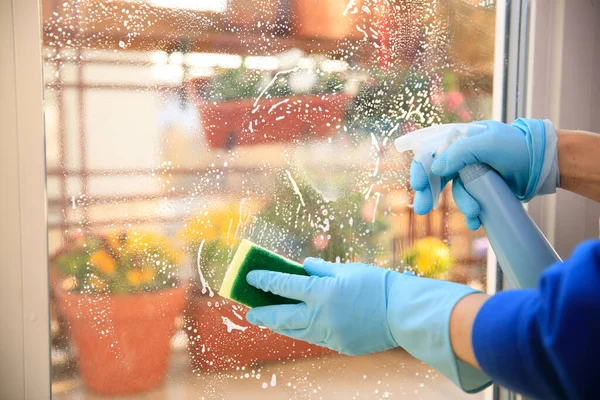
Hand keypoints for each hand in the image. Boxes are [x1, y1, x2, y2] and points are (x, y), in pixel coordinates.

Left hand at [246, 258, 490, 391]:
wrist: (403, 312)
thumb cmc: (377, 285)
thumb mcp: (348, 270)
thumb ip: (322, 270)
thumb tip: (303, 267)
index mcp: (321, 292)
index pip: (283, 285)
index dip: (264, 280)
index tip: (250, 277)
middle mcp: (320, 315)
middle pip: (281, 316)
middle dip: (262, 313)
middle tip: (249, 312)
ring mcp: (329, 334)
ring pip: (296, 331)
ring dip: (280, 326)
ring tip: (269, 321)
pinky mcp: (339, 345)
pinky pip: (316, 337)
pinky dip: (306, 330)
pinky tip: (301, 326)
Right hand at [411, 119, 558, 229]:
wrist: (545, 163)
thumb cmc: (518, 146)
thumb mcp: (489, 144)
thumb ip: (460, 153)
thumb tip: (436, 169)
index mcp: (458, 140)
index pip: (429, 153)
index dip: (420, 168)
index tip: (418, 185)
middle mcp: (460, 157)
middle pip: (436, 176)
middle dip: (429, 193)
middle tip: (422, 209)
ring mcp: (471, 174)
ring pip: (456, 193)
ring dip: (463, 205)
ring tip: (475, 214)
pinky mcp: (481, 189)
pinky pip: (469, 202)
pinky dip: (471, 213)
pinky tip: (477, 221)